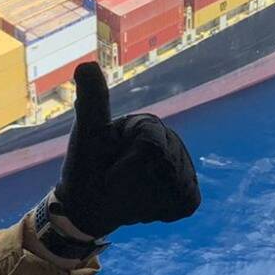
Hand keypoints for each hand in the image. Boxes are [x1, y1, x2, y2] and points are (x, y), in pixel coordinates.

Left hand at [50, 63, 199, 240]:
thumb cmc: (85, 169)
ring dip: (146, 198)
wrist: (88, 206)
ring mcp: (184, 166)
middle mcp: (172, 140)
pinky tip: (143, 205)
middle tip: (116, 182)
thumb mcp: (86, 138)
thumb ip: (92, 103)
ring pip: (176, 188)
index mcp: (147, 124)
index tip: (108, 168)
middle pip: (167, 169)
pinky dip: (160, 211)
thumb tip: (85, 64)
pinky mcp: (189, 192)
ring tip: (128, 194)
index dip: (127, 168)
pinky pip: (183, 203)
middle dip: (136, 183)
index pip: (153, 149)